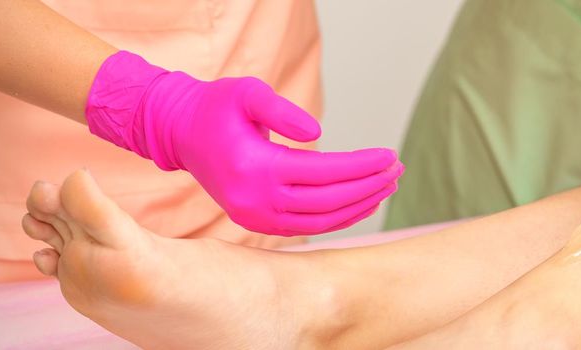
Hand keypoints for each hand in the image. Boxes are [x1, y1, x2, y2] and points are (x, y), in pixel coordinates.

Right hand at [85, 51, 402, 235]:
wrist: (183, 134)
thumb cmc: (218, 107)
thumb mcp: (247, 93)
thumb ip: (281, 110)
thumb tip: (318, 134)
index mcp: (254, 168)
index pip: (323, 173)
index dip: (361, 166)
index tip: (390, 155)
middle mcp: (255, 200)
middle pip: (328, 201)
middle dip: (369, 186)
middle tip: (397, 170)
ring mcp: (255, 218)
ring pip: (321, 221)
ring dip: (360, 205)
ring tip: (388, 185)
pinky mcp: (257, 225)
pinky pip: (308, 227)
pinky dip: (339, 218)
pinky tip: (364, 202)